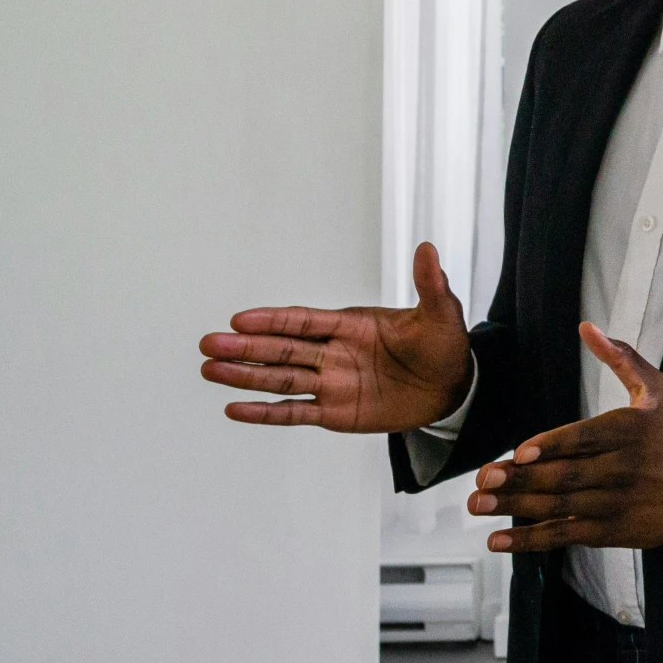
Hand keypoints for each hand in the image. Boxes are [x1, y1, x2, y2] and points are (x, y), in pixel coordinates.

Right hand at [200, 241, 471, 431]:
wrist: (453, 386)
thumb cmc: (444, 345)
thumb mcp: (440, 313)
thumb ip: (429, 284)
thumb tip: (427, 249)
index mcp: (351, 325)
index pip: (304, 321)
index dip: (273, 321)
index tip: (240, 320)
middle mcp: (334, 352)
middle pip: (282, 350)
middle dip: (246, 347)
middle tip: (209, 344)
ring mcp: (332, 383)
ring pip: (279, 380)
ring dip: (245, 376)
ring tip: (209, 369)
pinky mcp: (335, 412)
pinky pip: (294, 413)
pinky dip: (264, 413)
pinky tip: (234, 409)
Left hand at [469, 323, 662, 553]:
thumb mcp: (658, 389)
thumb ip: (622, 358)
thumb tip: (587, 328)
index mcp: (628, 431)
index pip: (585, 439)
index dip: (552, 445)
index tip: (519, 452)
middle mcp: (620, 469)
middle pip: (563, 476)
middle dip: (519, 479)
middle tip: (481, 479)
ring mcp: (613, 504)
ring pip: (558, 506)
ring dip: (515, 507)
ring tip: (477, 505)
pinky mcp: (608, 532)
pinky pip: (563, 536)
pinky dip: (529, 540)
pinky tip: (497, 539)